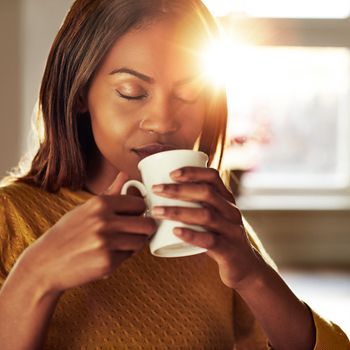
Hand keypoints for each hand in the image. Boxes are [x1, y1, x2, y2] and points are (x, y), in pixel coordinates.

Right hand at [19, 172, 156, 294]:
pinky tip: (108, 255)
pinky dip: (122, 257)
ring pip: (141, 241)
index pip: (140, 204)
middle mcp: (104, 220)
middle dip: (145, 229)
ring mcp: (106, 242)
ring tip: (120, 243)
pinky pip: (128, 257)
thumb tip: (126, 174)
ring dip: (134, 243)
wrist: (47, 262)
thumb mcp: (86, 208)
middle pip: (147, 224)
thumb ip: (111, 193)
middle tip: (136, 232)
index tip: (135, 216)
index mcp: (100, 203)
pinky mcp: (107, 262)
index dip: (140, 211)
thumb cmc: (68, 232)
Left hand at [151, 167, 262, 289]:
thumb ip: (194, 205)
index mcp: (226, 199)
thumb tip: (159, 194)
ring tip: (156, 211)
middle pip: (206, 193)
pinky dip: (192, 235)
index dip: (192, 172)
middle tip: (156, 189)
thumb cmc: (219, 238)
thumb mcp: (212, 217)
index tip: (170, 174)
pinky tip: (175, 232)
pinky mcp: (229, 250)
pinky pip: (210, 240)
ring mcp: (232, 230)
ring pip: (206, 215)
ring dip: (178, 211)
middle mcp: (231, 211)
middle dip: (179, 189)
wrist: (245, 267)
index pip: (212, 177)